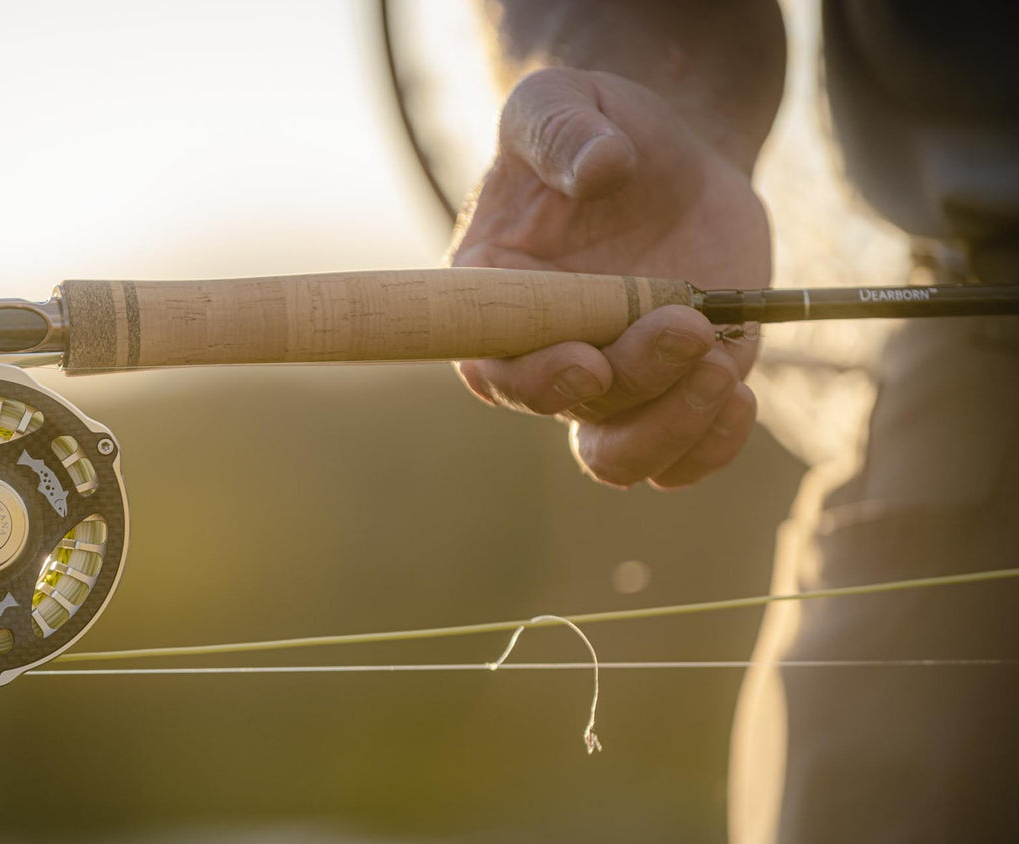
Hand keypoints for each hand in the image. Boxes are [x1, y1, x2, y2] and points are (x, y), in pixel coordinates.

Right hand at [451, 68, 768, 488]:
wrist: (668, 154)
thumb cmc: (598, 126)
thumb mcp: (564, 100)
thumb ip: (563, 129)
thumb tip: (601, 168)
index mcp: (492, 298)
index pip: (490, 367)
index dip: (531, 380)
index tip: (585, 359)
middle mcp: (540, 354)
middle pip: (566, 410)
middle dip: (632, 381)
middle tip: (688, 326)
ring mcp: (607, 380)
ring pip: (621, 455)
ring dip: (672, 427)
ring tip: (724, 365)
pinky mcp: (671, 390)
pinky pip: (681, 458)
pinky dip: (710, 445)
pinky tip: (739, 392)